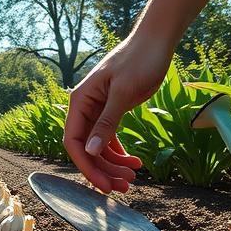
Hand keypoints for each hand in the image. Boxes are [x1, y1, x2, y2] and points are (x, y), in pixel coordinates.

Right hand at [64, 31, 174, 192]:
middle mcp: (85, 108)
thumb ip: (106, 122)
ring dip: (114, 165)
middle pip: (87, 149)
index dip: (86, 166)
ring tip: (134, 178)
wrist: (156, 43)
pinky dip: (122, 154)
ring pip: (100, 147)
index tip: (104, 185)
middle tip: (125, 187)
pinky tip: (136, 163)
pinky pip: (111, 139)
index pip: (73, 142)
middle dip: (104, 169)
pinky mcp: (113, 112)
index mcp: (80, 101)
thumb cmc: (139, 61)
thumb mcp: (123, 92)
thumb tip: (89, 150)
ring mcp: (99, 111)